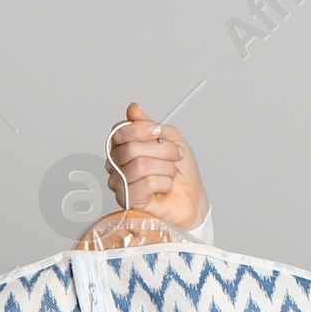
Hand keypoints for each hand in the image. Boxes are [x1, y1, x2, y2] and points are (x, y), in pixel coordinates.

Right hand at [105, 101, 208, 231]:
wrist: (193, 199)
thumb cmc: (181, 172)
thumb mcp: (170, 138)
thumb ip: (150, 124)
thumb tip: (132, 109)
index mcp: (123, 148)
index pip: (119, 132)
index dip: (140, 129)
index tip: (159, 132)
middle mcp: (117, 166)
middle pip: (131, 148)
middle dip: (161, 150)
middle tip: (176, 155)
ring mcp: (121, 184)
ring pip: (140, 165)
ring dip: (165, 167)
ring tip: (171, 173)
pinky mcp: (130, 202)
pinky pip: (146, 184)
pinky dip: (164, 183)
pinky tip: (166, 186)